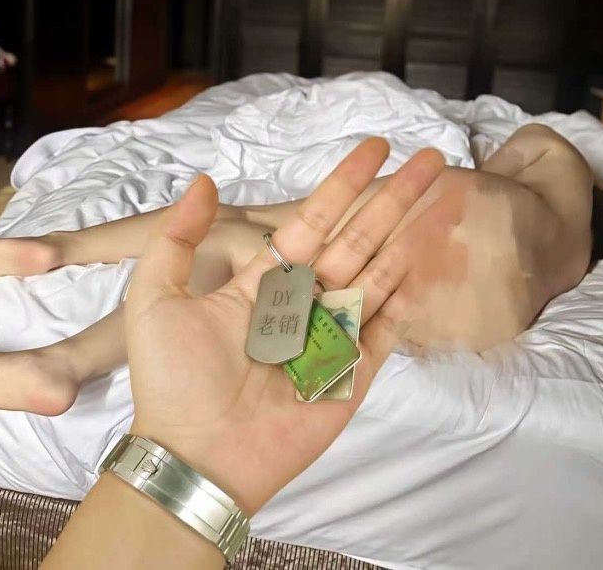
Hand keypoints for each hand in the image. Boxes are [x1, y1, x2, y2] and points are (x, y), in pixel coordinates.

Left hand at [124, 138, 443, 515]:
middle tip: (430, 158)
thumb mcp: (155, 296)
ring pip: (381, 272)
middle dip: (394, 197)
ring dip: (413, 235)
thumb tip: (202, 180)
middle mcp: (305, 301)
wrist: (195, 455)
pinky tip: (431, 258)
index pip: (314, 219)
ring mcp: (333, 335)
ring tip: (447, 198)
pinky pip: (387, 326)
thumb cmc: (173, 378)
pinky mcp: (353, 373)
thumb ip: (177, 236)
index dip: (345, 183)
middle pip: (359, 237)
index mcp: (265, 280)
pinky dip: (409, 293)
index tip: (375, 147)